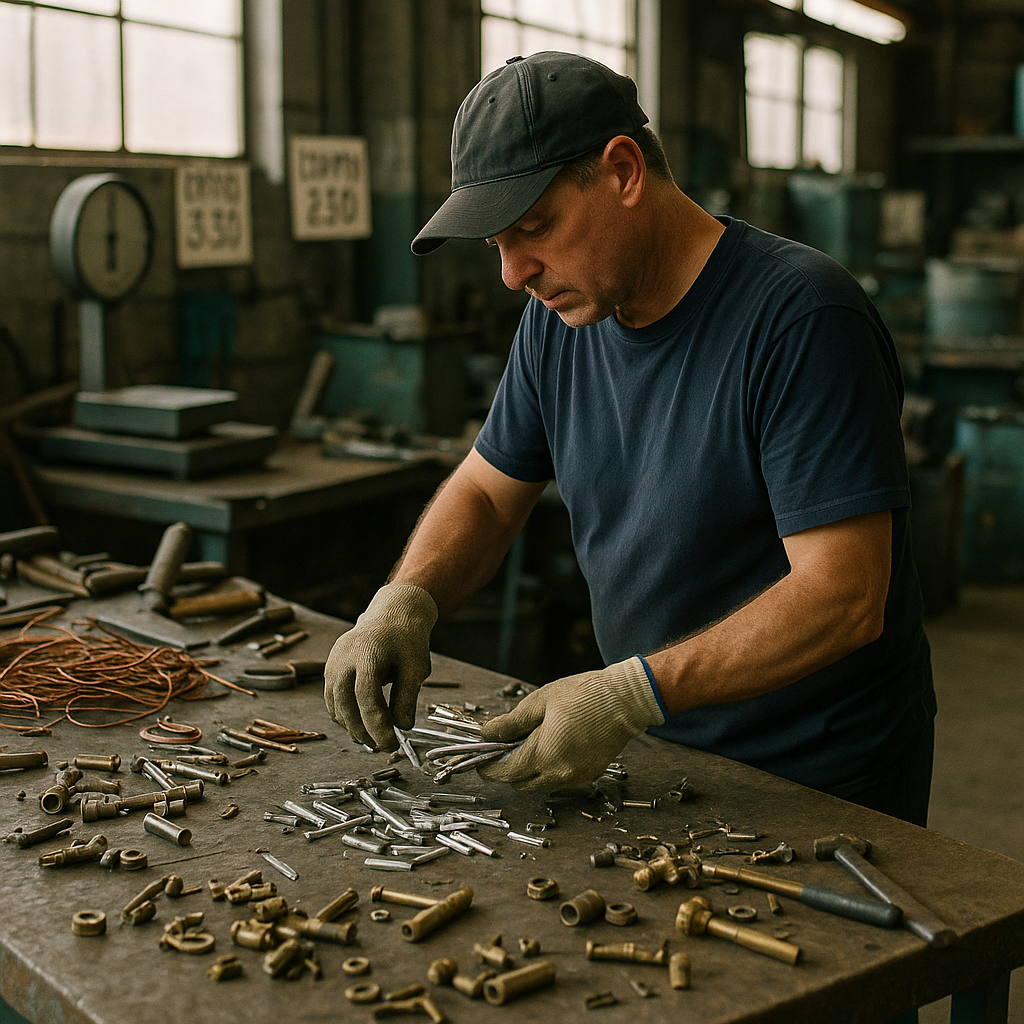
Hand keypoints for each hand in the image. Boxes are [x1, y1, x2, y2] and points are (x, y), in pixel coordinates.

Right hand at [323, 583, 437, 749]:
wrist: (392, 613)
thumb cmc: (407, 639)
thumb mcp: (416, 667)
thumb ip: (407, 697)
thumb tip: (402, 727)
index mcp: (367, 653)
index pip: (366, 698)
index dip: (377, 725)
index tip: (391, 743)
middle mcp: (344, 657)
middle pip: (344, 704)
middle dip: (362, 731)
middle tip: (381, 747)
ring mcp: (333, 661)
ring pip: (334, 704)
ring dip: (351, 726)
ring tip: (372, 739)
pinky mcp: (330, 666)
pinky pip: (332, 698)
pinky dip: (344, 714)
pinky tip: (361, 724)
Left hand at [477, 657, 663, 791]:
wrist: (625, 700)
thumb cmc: (584, 696)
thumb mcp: (540, 702)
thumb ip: (511, 722)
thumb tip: (488, 733)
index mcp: (544, 755)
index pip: (506, 773)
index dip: (489, 768)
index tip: (481, 760)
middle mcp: (560, 774)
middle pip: (522, 784)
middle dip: (508, 770)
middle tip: (503, 748)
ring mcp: (577, 777)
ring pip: (541, 785)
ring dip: (529, 772)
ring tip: (527, 746)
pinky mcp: (590, 774)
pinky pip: (561, 781)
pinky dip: (549, 771)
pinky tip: (550, 748)